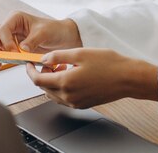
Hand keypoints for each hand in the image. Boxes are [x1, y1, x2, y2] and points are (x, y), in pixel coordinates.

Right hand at [0, 11, 82, 67]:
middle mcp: (9, 26)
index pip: (2, 29)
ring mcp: (8, 37)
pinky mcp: (10, 46)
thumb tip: (21, 49)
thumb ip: (33, 40)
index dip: (6, 42)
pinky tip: (0, 65)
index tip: (14, 52)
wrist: (62, 37)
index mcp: (16, 18)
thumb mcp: (45, 33)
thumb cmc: (54, 30)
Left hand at [26, 48, 157, 108]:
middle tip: (51, 61)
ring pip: (54, 93)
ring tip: (65, 66)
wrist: (128, 78)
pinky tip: (73, 75)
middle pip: (44, 88)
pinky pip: (65, 98)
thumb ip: (58, 55)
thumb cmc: (110, 64)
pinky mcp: (83, 104)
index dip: (30, 71)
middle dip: (43, 74)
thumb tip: (43, 59)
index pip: (38, 80)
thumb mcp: (81, 53)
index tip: (29, 64)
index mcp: (66, 82)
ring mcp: (76, 102)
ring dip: (53, 81)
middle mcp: (69, 96)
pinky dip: (62, 87)